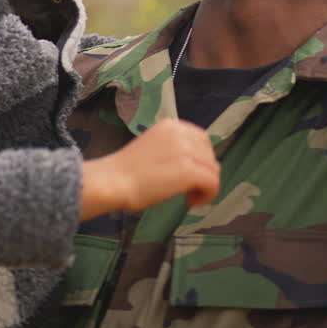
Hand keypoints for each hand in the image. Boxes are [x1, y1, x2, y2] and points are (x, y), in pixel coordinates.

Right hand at [79, 118, 219, 219]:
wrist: (112, 182)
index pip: (200, 140)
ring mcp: (185, 151)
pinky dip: (207, 195)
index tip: (188, 175)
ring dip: (205, 186)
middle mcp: (180, 133)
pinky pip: (213, 183)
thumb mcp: (152, 148)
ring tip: (188, 197)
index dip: (199, 160)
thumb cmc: (125, 172)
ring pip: (213, 169)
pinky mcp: (189, 171)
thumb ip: (173, 149)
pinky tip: (191, 201)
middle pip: (210, 154)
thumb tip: (192, 163)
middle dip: (204, 173)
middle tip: (188, 189)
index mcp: (170, 125)